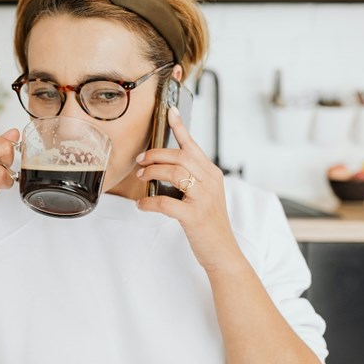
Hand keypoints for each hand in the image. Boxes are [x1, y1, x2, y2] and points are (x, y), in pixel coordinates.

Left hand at [135, 108, 244, 272]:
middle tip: (140, 162)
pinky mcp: (194, 216)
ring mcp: (204, 198)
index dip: (180, 127)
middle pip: (179, 156)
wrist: (222, 252)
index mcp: (212, 174)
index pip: (193, 145)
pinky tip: (142, 204)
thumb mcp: (204, 195)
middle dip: (155, 155)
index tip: (169, 112)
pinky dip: (149, 202)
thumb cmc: (208, 223)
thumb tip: (161, 167)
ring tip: (141, 178)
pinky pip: (165, 202)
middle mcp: (211, 182)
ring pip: (174, 173)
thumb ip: (190, 179)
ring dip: (152, 173)